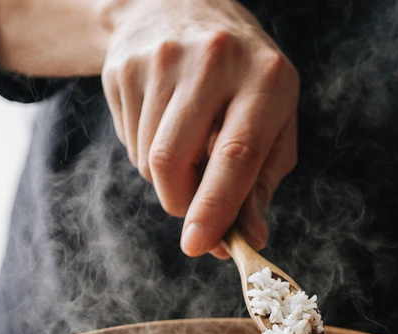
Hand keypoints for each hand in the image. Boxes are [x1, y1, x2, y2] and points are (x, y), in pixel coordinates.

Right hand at [101, 0, 298, 257]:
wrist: (180, 8)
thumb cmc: (242, 80)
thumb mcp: (272, 121)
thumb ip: (262, 182)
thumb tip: (249, 237)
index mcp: (265, 77)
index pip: (235, 154)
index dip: (215, 207)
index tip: (199, 246)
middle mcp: (214, 60)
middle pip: (173, 161)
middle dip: (180, 202)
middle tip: (193, 208)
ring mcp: (163, 59)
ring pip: (149, 159)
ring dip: (166, 178)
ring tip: (187, 145)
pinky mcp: (126, 67)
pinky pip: (129, 142)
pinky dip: (147, 153)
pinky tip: (164, 123)